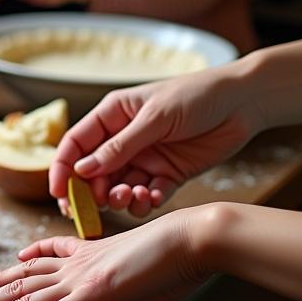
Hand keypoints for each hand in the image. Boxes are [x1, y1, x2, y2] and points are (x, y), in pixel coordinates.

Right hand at [49, 67, 258, 217]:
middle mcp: (124, 140)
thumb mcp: (154, 118)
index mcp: (112, 117)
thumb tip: (83, 170)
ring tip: (133, 196)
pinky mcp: (168, 174)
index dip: (63, 169)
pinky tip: (154, 196)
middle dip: (93, 191)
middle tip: (98, 205)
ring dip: (121, 197)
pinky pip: (148, 194)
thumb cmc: (195, 96)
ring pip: (120, 187)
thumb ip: (119, 146)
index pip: (76, 145)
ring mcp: (146, 158)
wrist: (243, 102)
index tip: (59, 193)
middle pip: (94, 173)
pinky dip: (147, 201)